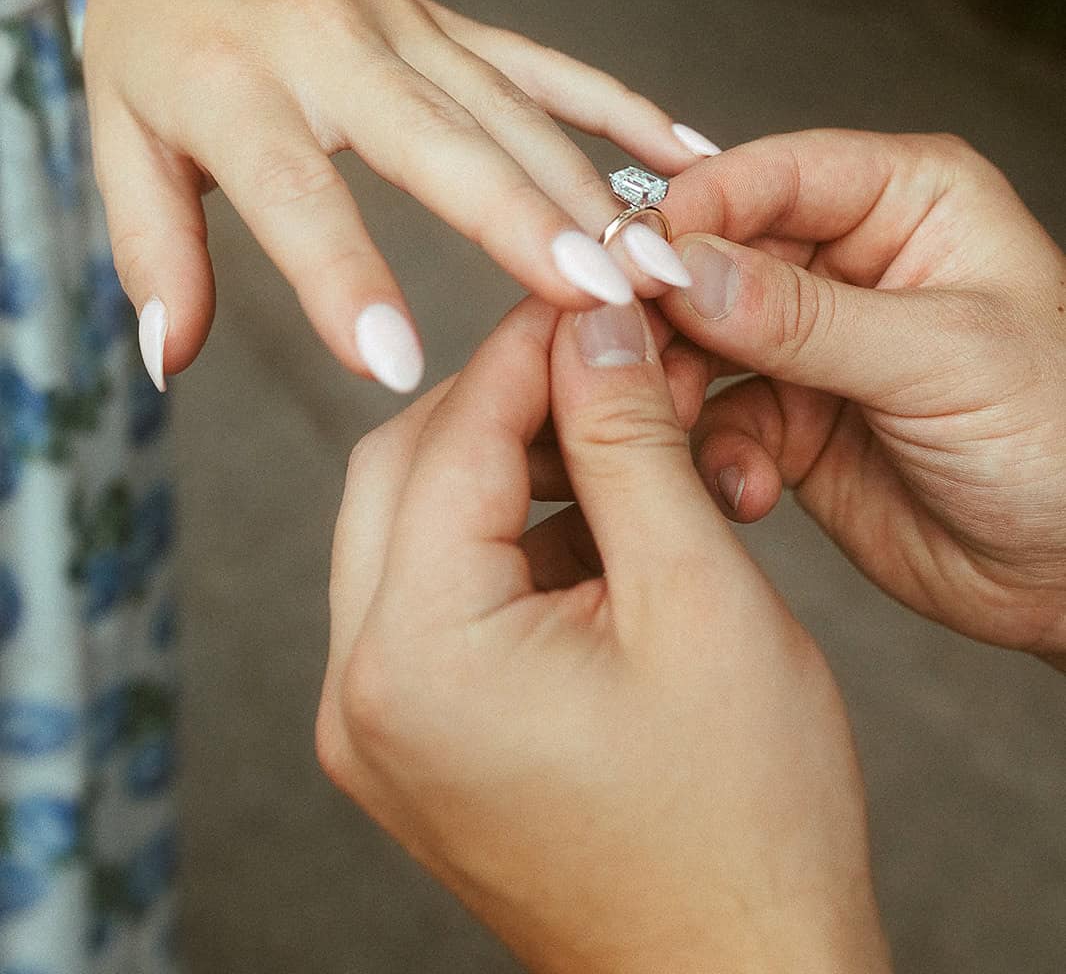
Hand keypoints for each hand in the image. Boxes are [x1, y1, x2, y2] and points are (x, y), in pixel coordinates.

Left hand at [82, 0, 709, 390]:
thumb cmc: (149, 38)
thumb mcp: (118, 136)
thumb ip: (151, 250)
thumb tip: (169, 360)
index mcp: (233, 83)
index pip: (294, 190)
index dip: (342, 276)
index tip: (391, 362)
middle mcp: (333, 46)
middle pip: (439, 139)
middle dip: (523, 220)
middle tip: (595, 297)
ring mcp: (406, 25)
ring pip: (511, 108)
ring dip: (588, 185)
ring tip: (655, 263)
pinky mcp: (447, 20)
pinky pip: (543, 63)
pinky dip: (618, 105)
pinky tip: (689, 153)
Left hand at [316, 296, 889, 973]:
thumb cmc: (742, 821)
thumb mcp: (696, 598)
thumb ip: (629, 442)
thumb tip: (594, 323)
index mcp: (416, 655)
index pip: (453, 433)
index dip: (532, 344)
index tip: (594, 286)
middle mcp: (362, 692)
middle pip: (404, 468)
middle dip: (508, 399)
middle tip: (610, 358)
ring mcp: (378, 726)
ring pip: (415, 524)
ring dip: (510, 466)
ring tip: (622, 436)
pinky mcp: (413, 741)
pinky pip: (434, 594)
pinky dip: (507, 539)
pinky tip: (598, 520)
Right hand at [658, 131, 1065, 666]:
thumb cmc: (1062, 440)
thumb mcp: (943, 359)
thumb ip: (807, 316)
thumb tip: (685, 269)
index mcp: (906, 200)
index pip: (772, 175)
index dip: (697, 212)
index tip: (633, 259)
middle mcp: (851, 258)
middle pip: (718, 253)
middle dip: (671, 308)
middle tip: (623, 351)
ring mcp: (815, 340)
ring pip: (702, 337)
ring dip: (679, 385)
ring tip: (668, 425)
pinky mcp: (793, 417)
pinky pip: (719, 417)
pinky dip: (714, 453)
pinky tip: (745, 489)